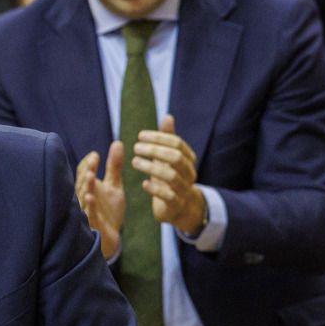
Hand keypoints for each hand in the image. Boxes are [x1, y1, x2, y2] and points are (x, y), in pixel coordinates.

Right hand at [75, 141, 125, 259]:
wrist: (111, 237)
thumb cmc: (109, 210)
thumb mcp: (114, 185)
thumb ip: (114, 166)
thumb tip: (118, 142)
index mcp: (89, 186)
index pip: (84, 171)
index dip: (89, 163)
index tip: (96, 155)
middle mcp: (85, 197)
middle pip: (82, 182)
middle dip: (87, 171)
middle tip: (93, 162)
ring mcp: (87, 210)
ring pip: (84, 197)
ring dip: (86, 186)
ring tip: (91, 176)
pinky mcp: (93, 223)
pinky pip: (89, 214)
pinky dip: (90, 205)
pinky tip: (90, 197)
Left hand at [132, 114, 205, 234]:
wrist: (181, 208)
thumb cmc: (172, 178)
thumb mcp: (170, 158)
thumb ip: (168, 139)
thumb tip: (167, 116)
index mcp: (188, 159)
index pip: (176, 143)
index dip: (158, 137)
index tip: (140, 136)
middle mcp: (189, 173)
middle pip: (175, 157)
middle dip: (155, 150)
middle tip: (135, 148)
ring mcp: (184, 190)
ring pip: (171, 176)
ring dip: (151, 167)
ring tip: (135, 162)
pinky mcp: (176, 205)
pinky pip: (168, 196)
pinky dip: (155, 189)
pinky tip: (144, 183)